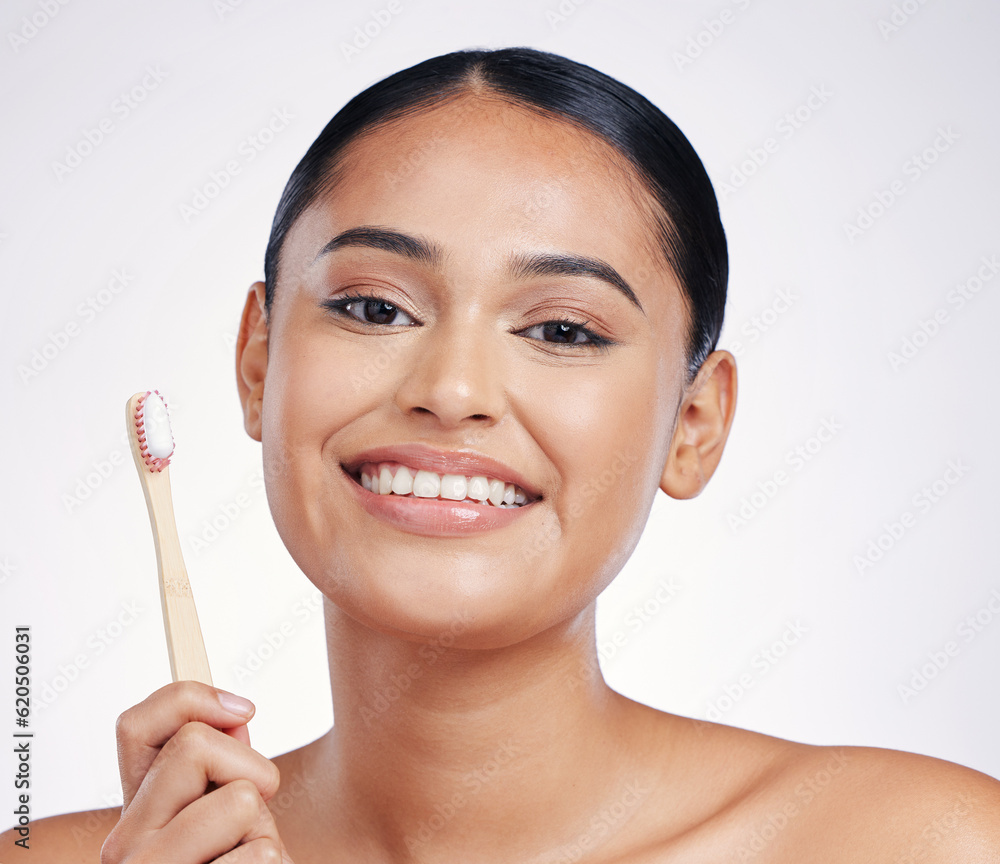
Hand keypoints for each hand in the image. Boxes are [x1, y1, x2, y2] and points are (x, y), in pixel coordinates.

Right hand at [101, 680, 293, 862]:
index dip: (190, 698)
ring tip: (248, 861)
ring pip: (237, 799)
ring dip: (263, 829)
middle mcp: (124, 845)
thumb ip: (225, 768)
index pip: (134, 726)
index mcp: (134, 814)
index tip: (244, 709)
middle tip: (252, 817)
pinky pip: (260, 855)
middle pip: (194, 746)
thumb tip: (236, 715)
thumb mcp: (233, 816)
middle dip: (250, 770)